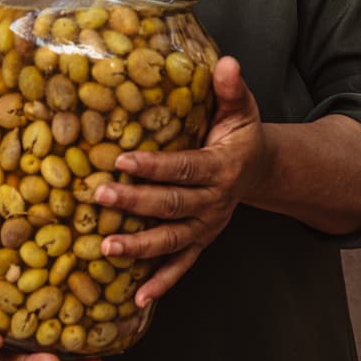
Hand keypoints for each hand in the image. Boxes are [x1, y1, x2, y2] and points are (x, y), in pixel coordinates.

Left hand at [93, 56, 270, 307]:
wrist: (261, 168)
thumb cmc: (240, 132)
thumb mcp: (240, 107)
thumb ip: (230, 87)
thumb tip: (226, 61)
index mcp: (222, 166)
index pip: (185, 167)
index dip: (155, 167)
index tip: (122, 161)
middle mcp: (216, 201)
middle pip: (172, 205)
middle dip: (135, 203)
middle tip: (99, 196)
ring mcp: (208, 225)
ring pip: (172, 240)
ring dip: (140, 247)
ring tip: (106, 248)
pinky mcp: (201, 241)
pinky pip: (182, 266)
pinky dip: (162, 283)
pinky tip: (137, 299)